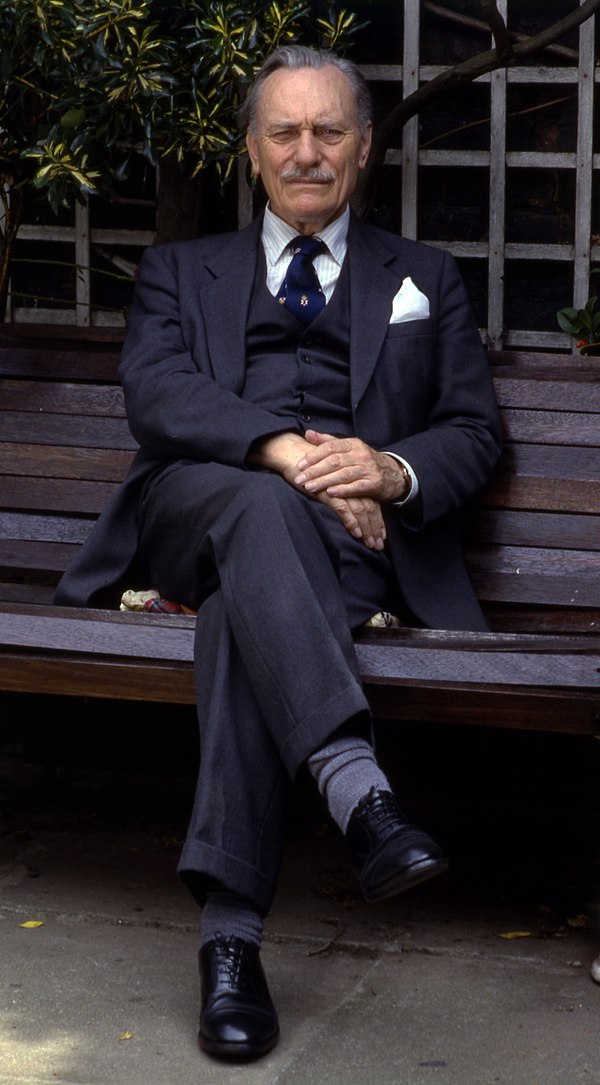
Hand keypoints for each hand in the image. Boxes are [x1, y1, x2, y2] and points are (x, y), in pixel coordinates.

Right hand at [247, 431, 385, 548]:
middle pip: (370, 507)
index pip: (372, 502)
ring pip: (360, 510)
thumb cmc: (309, 470)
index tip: (381, 536)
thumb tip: (348, 512)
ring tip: (370, 544)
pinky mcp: (328, 491)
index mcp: (353, 480)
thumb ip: (339, 493)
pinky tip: (356, 533)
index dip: (377, 520)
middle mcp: (350, 482)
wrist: (292, 455)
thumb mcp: (329, 483)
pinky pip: (344, 508)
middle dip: (375, 528)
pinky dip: (351, 522)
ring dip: (367, 528)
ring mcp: (340, 486)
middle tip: (378, 545)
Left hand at [294, 430, 408, 502]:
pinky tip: (330, 493)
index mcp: (353, 444)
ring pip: (343, 474)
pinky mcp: (374, 483)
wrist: (393, 474)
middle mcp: (361, 454)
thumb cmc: (365, 461)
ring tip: (309, 487)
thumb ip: (327, 441)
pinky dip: (343, 490)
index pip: (330, 447)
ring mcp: (368, 469)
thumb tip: (307, 433)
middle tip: (300, 479)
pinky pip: (357, 487)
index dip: (313, 456)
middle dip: (315, 471)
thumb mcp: (349, 448)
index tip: (299, 465)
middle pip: (334, 461)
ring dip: (324, 481)